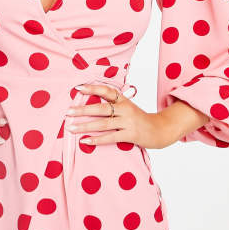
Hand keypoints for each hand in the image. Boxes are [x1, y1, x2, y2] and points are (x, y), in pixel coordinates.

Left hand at [65, 83, 180, 149]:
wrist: (160, 130)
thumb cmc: (139, 119)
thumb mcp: (128, 107)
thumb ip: (114, 104)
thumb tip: (91, 103)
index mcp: (124, 100)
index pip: (107, 91)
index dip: (93, 88)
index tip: (78, 88)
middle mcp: (126, 109)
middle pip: (101, 109)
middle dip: (83, 110)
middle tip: (68, 112)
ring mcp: (128, 122)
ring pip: (103, 124)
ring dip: (85, 126)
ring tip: (71, 128)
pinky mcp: (130, 135)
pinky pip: (110, 138)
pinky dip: (97, 140)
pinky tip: (85, 141)